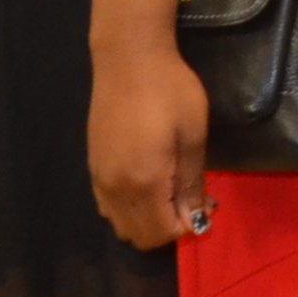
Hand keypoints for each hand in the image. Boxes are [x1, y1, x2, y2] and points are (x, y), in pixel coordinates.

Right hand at [89, 45, 211, 252]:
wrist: (128, 60)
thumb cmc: (171, 92)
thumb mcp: (193, 135)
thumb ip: (191, 182)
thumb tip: (194, 219)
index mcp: (144, 183)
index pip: (160, 233)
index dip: (185, 228)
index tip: (204, 206)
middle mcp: (115, 189)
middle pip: (137, 236)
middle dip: (167, 228)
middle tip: (191, 200)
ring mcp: (99, 179)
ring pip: (120, 224)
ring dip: (146, 220)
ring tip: (171, 191)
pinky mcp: (92, 167)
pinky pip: (107, 207)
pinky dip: (128, 209)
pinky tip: (148, 183)